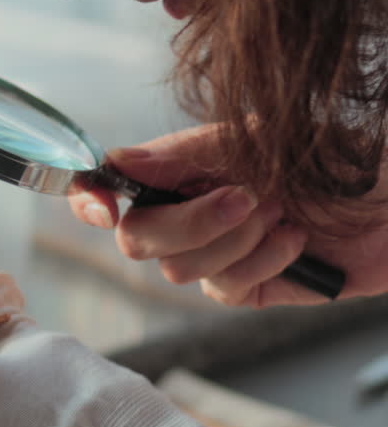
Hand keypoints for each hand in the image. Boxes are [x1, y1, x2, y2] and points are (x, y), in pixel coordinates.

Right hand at [69, 123, 387, 306]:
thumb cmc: (333, 156)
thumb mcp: (255, 138)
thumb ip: (182, 154)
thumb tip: (118, 162)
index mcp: (181, 171)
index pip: (111, 190)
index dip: (92, 200)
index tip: (104, 204)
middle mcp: (188, 214)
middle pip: (136, 240)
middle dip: (188, 223)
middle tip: (244, 197)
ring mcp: (215, 255)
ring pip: (179, 269)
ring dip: (236, 238)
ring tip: (282, 209)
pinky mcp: (247, 287)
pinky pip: (224, 288)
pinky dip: (263, 258)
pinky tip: (296, 238)